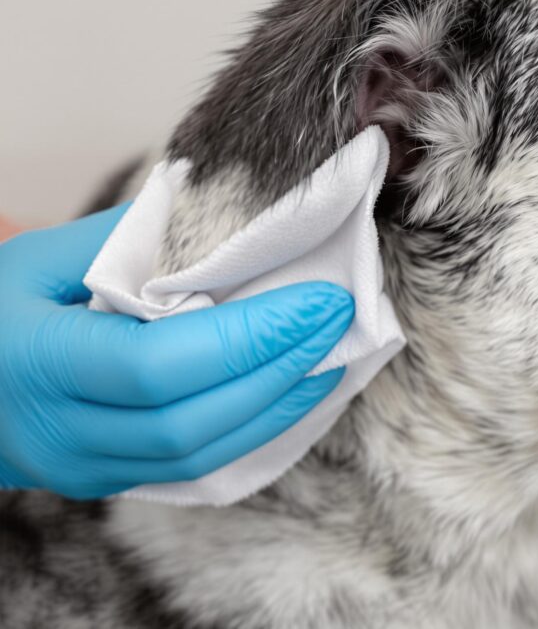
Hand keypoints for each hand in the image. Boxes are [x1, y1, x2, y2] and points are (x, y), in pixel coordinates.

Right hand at [0, 205, 353, 499]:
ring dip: (279, 406)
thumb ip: (134, 239)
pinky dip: (252, 427)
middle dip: (281, 370)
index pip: (162, 365)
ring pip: (201, 455)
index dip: (251, 338)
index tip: (319, 300)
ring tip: (331, 356)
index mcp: (38, 362)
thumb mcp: (41, 258)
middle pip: (193, 420)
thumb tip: (233, 216)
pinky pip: (194, 466)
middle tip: (339, 320)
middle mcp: (58, 431)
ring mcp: (80, 468)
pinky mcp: (104, 480)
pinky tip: (291, 390)